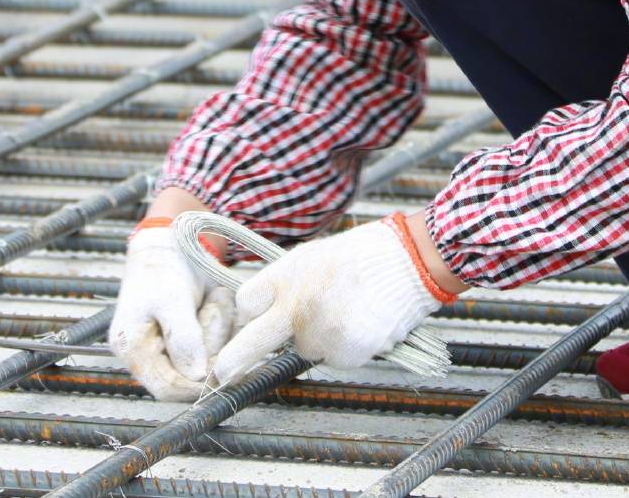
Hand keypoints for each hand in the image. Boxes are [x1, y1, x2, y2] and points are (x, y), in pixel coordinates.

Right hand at [107, 223, 234, 400]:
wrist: (168, 245)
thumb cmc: (162, 269)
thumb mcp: (172, 299)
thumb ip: (183, 339)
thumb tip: (197, 377)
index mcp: (133, 350)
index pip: (166, 388)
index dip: (196, 387)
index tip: (223, 371)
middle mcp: (148, 356)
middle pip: (190, 374)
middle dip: (211, 344)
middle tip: (214, 305)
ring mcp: (168, 349)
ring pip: (206, 358)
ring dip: (218, 327)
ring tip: (213, 297)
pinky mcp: (187, 340)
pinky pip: (214, 342)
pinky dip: (221, 322)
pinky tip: (215, 300)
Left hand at [213, 213, 454, 381]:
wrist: (408, 262)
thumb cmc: (362, 255)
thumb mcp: (312, 256)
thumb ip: (286, 283)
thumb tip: (266, 307)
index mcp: (286, 276)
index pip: (247, 302)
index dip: (253, 310)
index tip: (254, 316)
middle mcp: (297, 307)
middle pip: (254, 342)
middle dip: (234, 360)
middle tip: (220, 375)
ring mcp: (320, 333)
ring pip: (307, 349)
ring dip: (320, 338)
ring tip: (347, 310)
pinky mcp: (344, 353)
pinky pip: (336, 357)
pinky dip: (346, 347)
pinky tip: (362, 322)